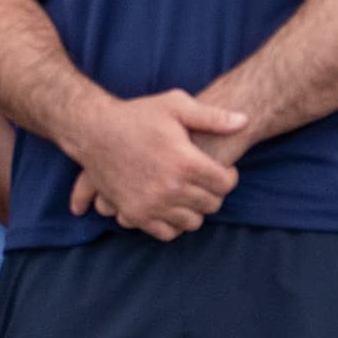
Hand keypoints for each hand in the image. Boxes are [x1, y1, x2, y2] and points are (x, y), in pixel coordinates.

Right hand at [61, 90, 245, 238]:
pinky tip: (172, 206)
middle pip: (212, 204)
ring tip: (189, 193)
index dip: (229, 176)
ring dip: (195, 209)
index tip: (222, 169)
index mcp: (185, 161)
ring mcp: (152, 204)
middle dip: (214, 192)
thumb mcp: (175, 105)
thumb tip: (244, 121)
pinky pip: (167, 233)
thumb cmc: (136, 115)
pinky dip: (174, 223)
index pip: (226, 183)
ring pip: (193, 222)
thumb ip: (212, 116)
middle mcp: (171, 188)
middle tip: (205, 180)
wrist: (93, 131)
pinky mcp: (135, 214)